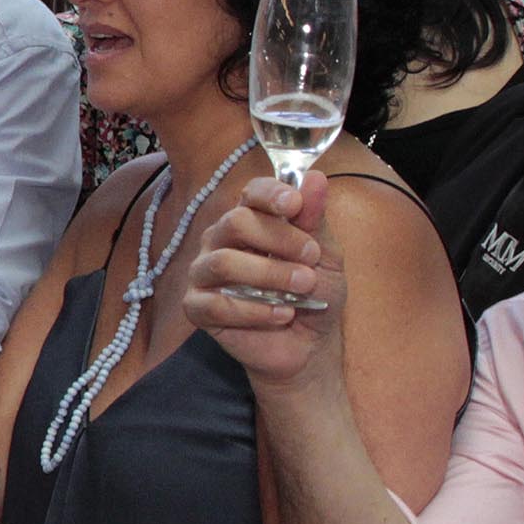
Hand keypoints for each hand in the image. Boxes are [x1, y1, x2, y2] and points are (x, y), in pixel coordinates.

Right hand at [182, 174, 343, 384]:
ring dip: (270, 275)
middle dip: (278, 240)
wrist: (307, 345)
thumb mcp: (325, 255)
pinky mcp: (197, 307)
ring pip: (223, 263)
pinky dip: (255, 311)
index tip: (295, 204)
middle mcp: (221, 241)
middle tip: (310, 259)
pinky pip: (215, 303)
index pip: (250, 192)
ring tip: (302, 288)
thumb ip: (314, 220)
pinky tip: (282, 316)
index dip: (270, 194)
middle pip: (234, 222)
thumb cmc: (313, 294)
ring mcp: (204, 273)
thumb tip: (316, 178)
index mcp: (251, 220)